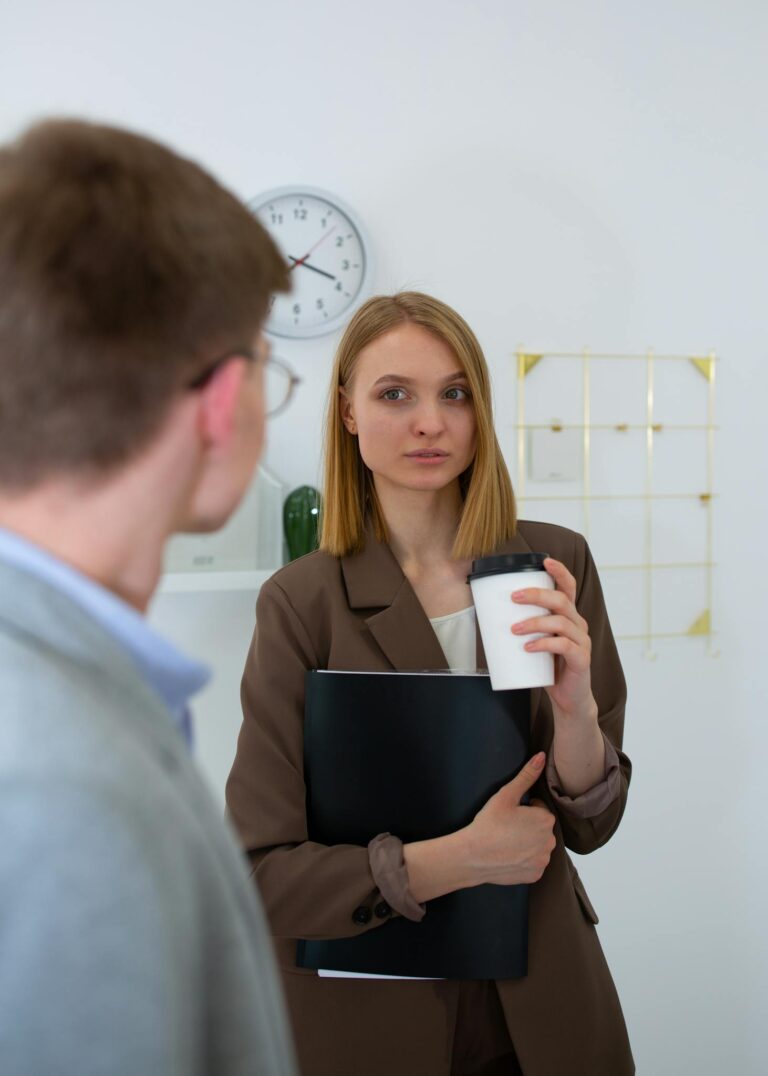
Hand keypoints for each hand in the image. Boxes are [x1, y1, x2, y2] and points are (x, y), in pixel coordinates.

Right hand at [464, 753, 555, 885]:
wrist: (473, 856)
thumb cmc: (489, 823)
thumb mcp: (506, 795)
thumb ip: (526, 775)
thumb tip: (542, 756)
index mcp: (546, 820)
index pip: (539, 809)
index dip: (523, 810)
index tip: (509, 815)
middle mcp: (551, 841)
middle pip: (540, 828)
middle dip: (527, 826)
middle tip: (506, 828)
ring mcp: (543, 860)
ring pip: (537, 846)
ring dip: (527, 843)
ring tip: (506, 842)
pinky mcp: (535, 875)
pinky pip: (533, 864)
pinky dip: (524, 860)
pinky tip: (509, 856)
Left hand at [511, 557, 596, 721]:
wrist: (568, 698)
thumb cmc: (549, 666)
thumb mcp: (537, 641)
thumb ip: (524, 627)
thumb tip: (488, 614)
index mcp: (569, 615)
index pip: (569, 587)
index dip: (560, 572)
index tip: (545, 561)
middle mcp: (578, 624)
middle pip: (562, 600)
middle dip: (537, 595)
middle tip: (513, 597)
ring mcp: (582, 641)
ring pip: (561, 622)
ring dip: (535, 622)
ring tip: (514, 629)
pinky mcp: (581, 659)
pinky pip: (564, 646)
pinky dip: (544, 644)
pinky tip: (528, 648)